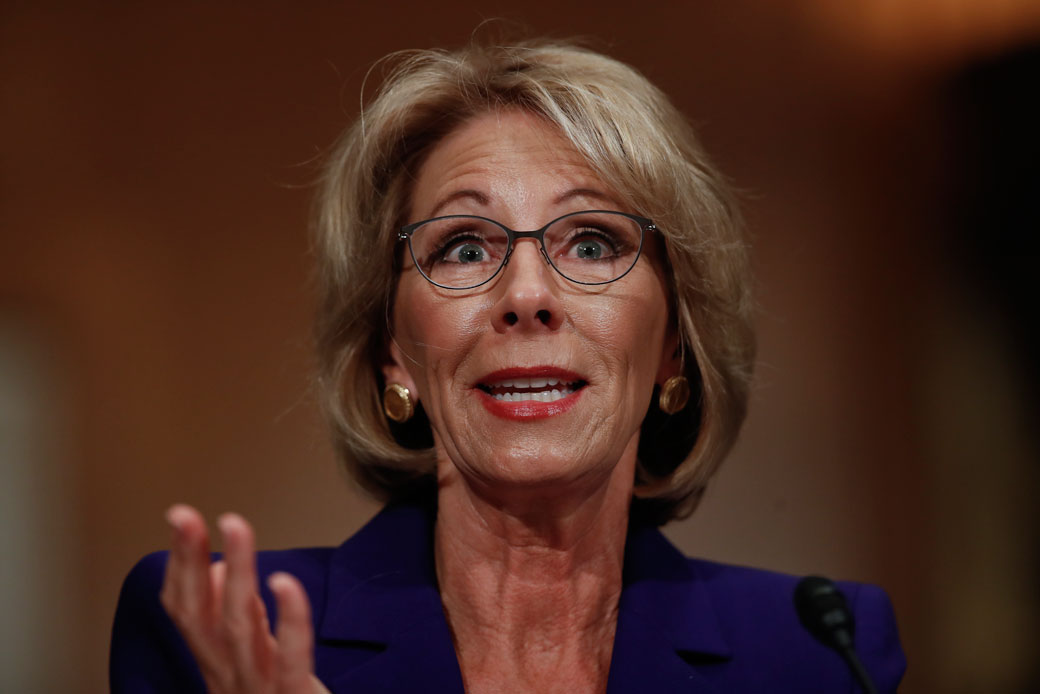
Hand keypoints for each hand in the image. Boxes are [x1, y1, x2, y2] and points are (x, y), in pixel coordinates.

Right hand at [160, 504, 330, 693]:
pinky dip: (289, 620)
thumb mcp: (250, 659)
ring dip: (234, 575)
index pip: (186, 610)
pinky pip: (290, 657)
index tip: (181, 516)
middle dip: (190, 561)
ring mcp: (258, 688)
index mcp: (218, 664)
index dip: (179, 563)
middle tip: (189, 515)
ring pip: (239, 627)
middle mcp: (228, 675)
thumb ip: (234, 618)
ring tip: (235, 527)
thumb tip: (209, 569)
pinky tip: (286, 584)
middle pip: (201, 614)